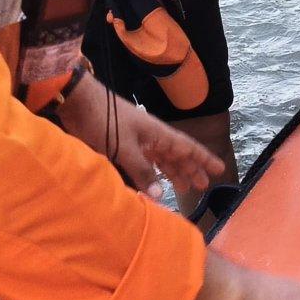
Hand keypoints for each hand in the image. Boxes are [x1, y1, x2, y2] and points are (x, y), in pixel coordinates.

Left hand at [55, 78, 222, 198]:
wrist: (79, 103)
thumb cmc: (103, 121)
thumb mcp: (124, 148)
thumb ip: (142, 172)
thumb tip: (162, 196)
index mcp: (158, 133)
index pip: (188, 148)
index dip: (204, 159)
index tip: (220, 169)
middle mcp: (152, 137)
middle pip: (178, 155)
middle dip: (192, 169)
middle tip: (204, 186)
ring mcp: (139, 141)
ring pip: (163, 159)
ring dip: (175, 172)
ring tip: (184, 188)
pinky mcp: (124, 145)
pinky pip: (147, 161)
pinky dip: (154, 172)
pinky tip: (156, 181)